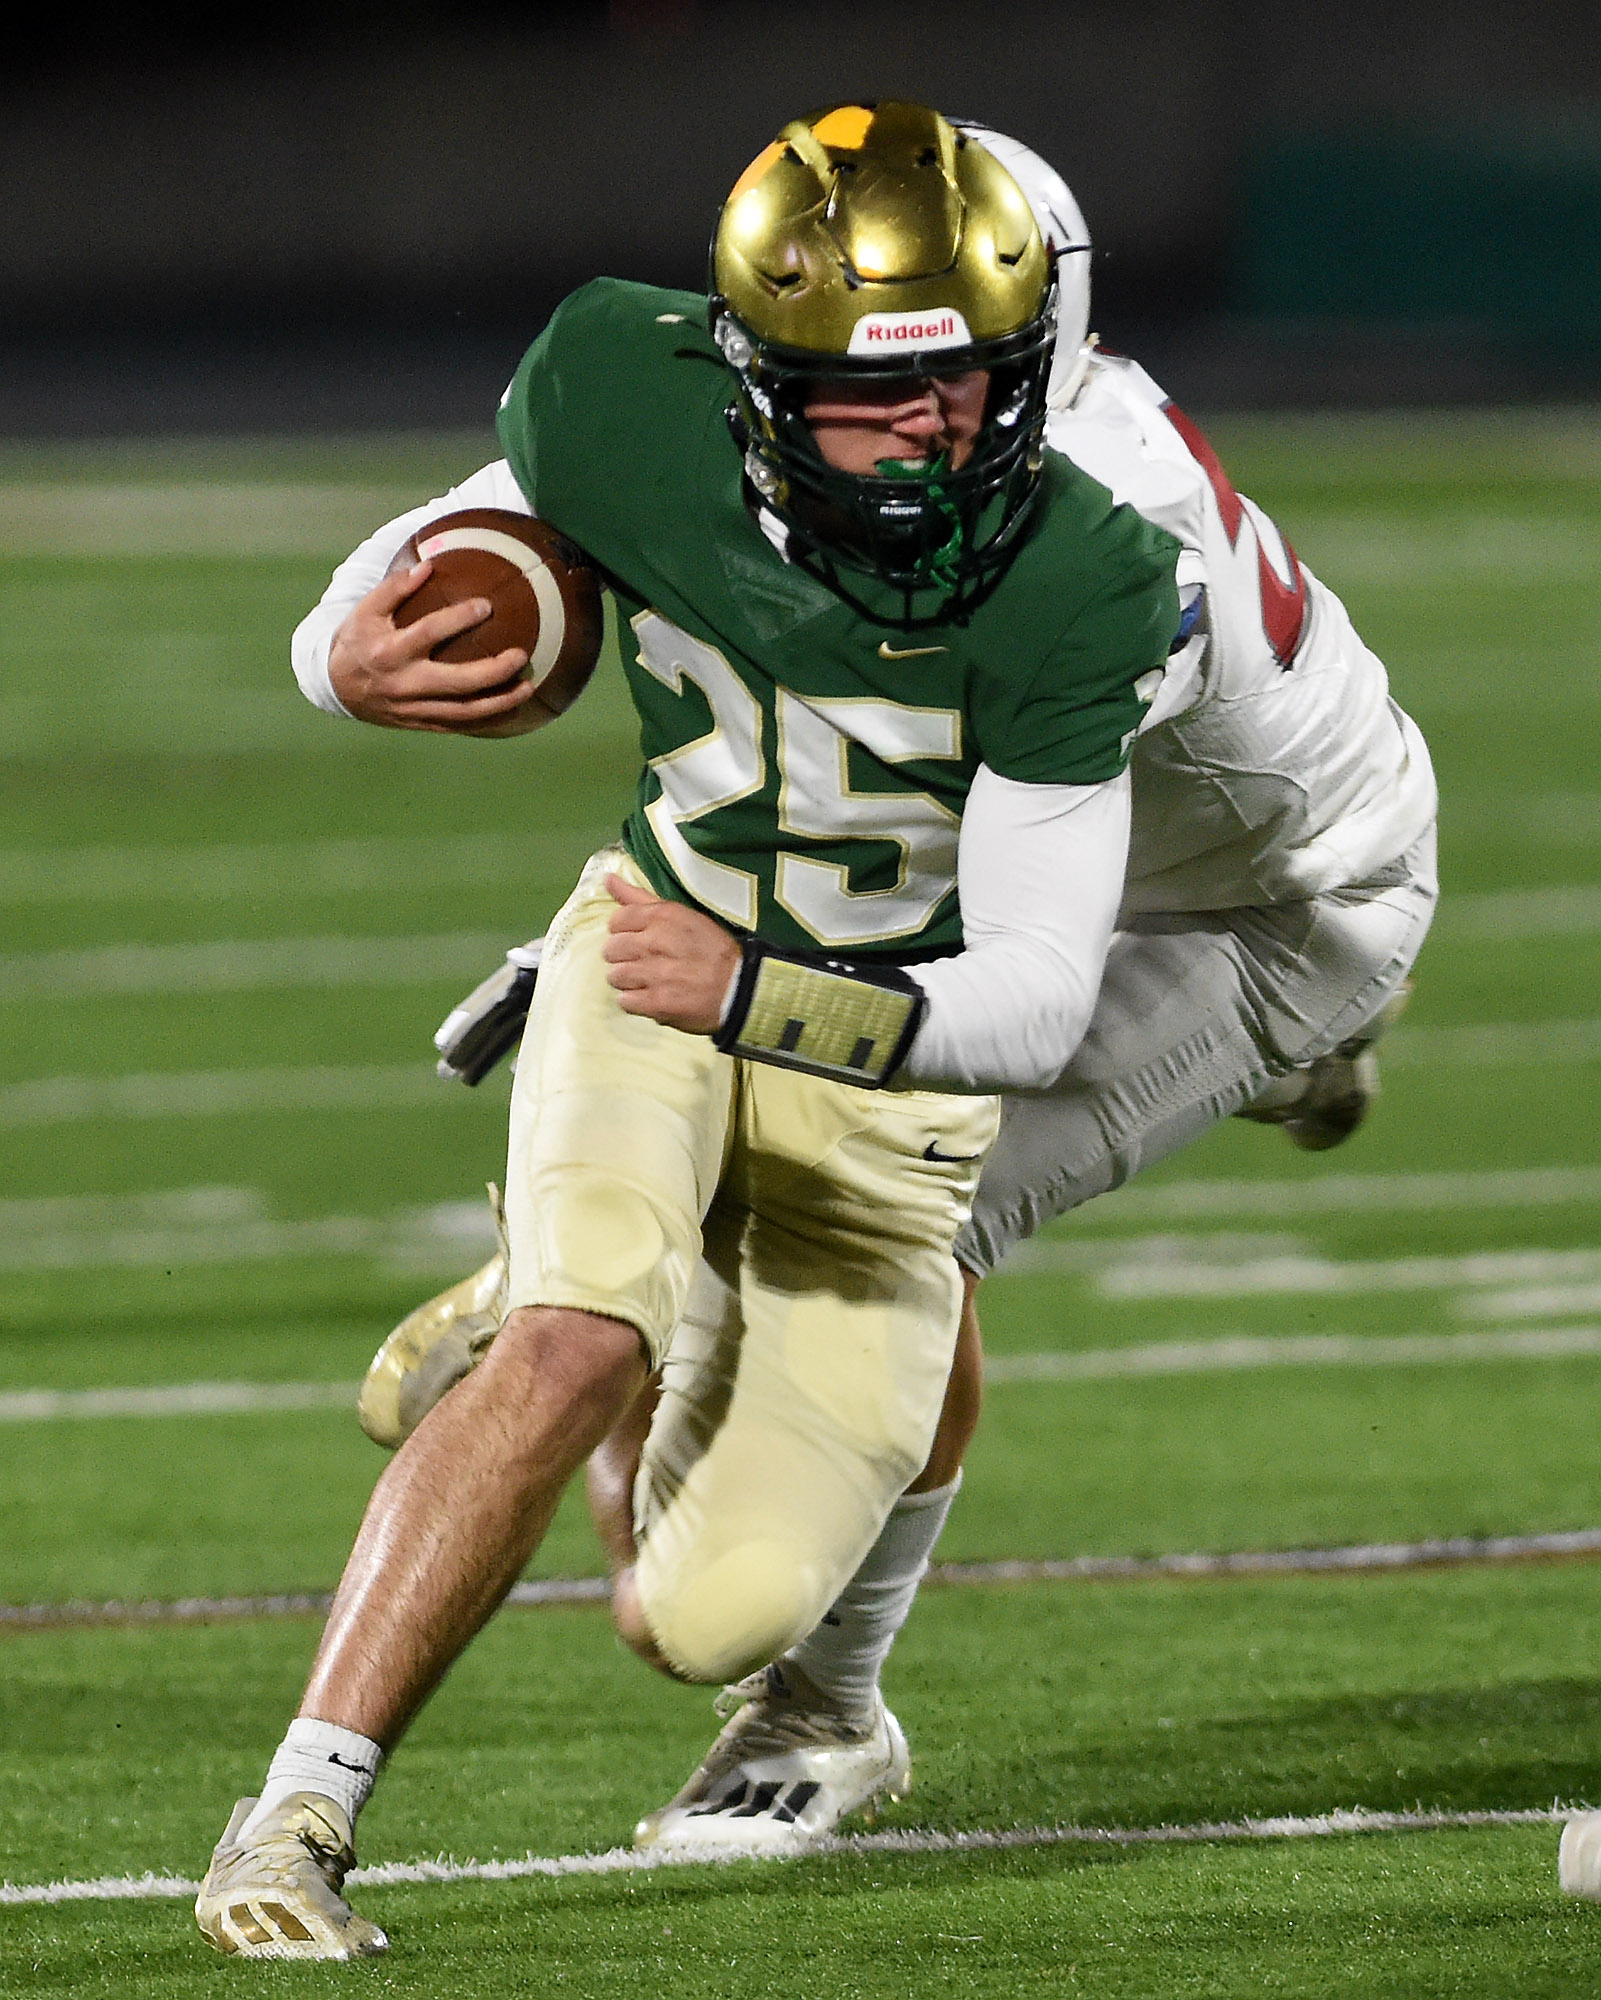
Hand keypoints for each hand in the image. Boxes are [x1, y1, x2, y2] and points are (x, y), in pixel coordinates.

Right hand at [327, 563, 536, 733]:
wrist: (336, 688)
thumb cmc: (357, 642)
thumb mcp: (365, 611)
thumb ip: (394, 588)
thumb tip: (428, 566)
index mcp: (390, 651)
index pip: (430, 632)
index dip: (459, 618)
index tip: (488, 605)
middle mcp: (405, 683)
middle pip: (457, 682)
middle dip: (493, 671)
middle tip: (521, 655)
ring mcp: (415, 708)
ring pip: (464, 712)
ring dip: (500, 702)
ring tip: (528, 688)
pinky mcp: (422, 723)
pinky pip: (460, 725)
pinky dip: (488, 719)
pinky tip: (512, 707)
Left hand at [603, 875, 741, 1034]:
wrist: (741, 988)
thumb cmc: (711, 950)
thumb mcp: (682, 915)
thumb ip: (640, 898)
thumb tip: (608, 879)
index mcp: (663, 916)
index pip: (617, 921)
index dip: (625, 933)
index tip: (640, 941)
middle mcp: (656, 941)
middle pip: (611, 950)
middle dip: (624, 958)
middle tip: (645, 963)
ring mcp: (656, 974)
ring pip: (615, 976)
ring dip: (629, 981)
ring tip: (649, 982)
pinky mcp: (657, 1003)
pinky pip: (624, 1001)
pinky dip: (635, 1002)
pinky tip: (651, 997)